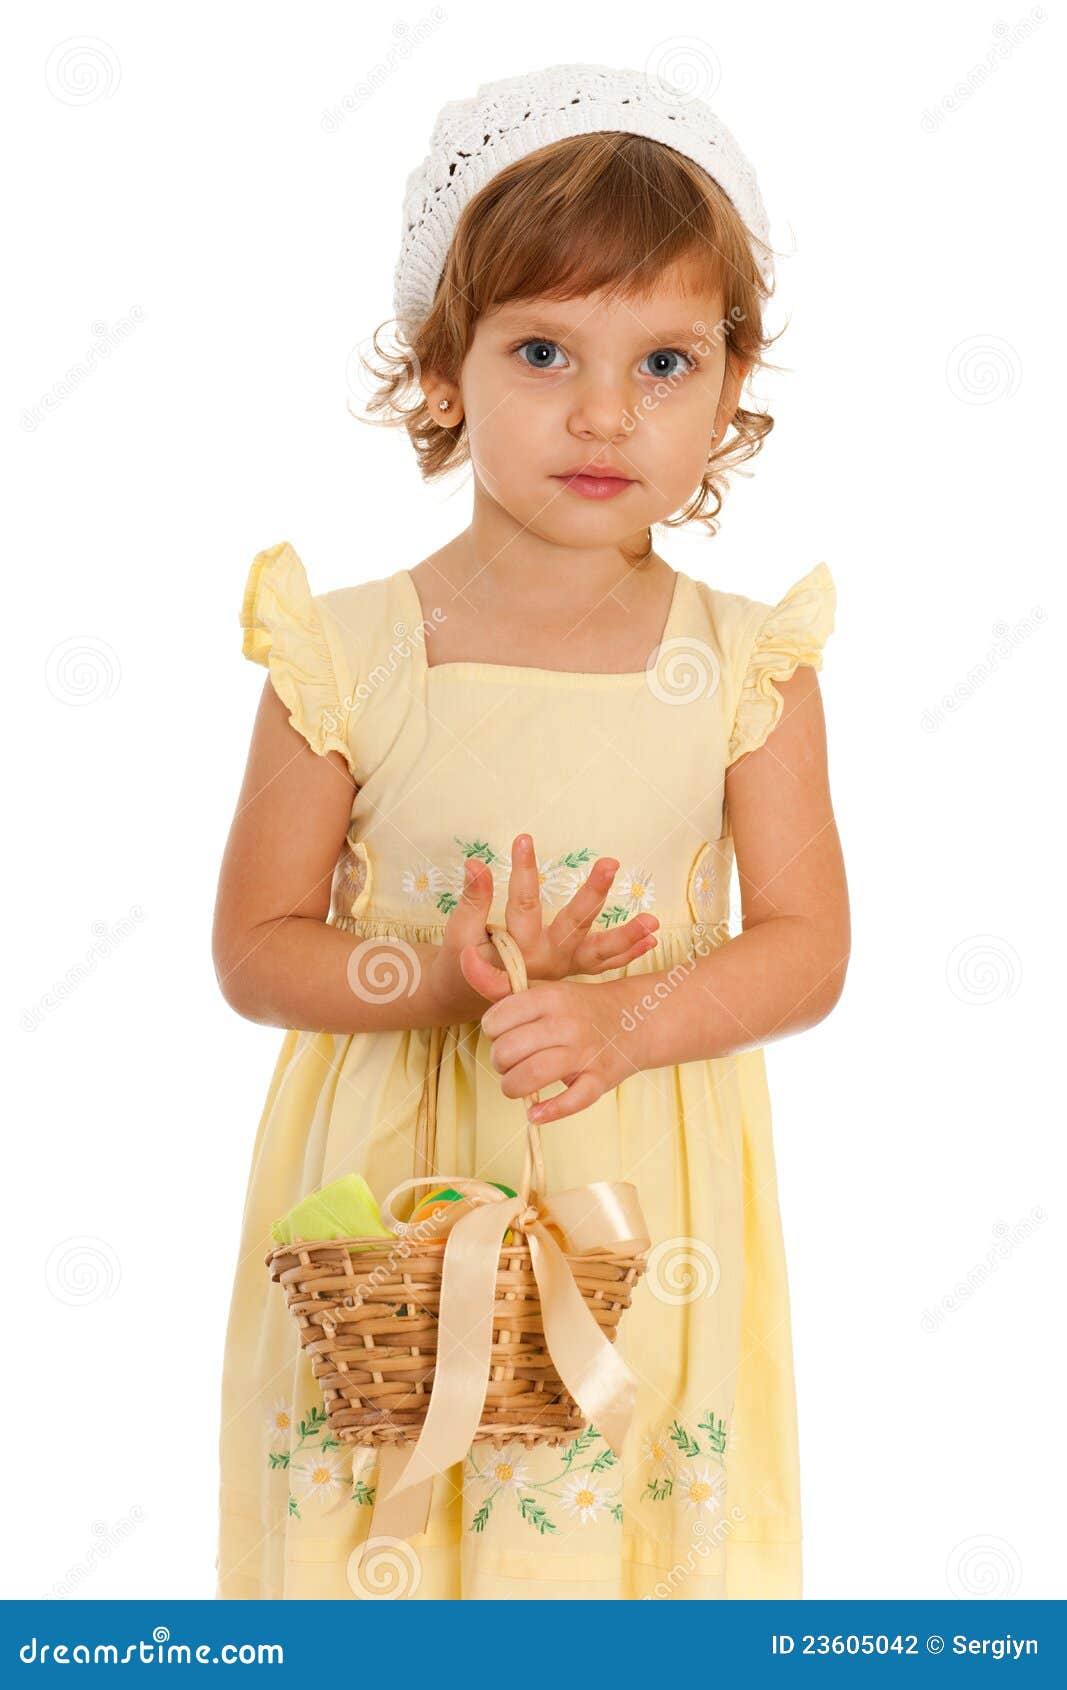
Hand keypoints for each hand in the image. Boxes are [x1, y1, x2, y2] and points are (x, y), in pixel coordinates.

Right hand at [427, 835, 658, 1019]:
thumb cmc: (463, 962)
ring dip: (626, 937)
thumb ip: (473, 899)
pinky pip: (602, 966)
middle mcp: (544, 960)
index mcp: (516, 949)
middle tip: (610, 863)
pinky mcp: (571, 973)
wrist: (473, 1000)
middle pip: (572, 925)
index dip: (523, 871)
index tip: (524, 839)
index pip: (521, 904)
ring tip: (654, 921)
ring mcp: (562, 969)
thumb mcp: (461, 931)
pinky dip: (626, 954)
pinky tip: (652, 939)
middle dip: (593, 895)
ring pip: (597, 953)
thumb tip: (474, 863)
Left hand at [480, 977, 640, 1123]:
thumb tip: (465, 957)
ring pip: (532, 1075)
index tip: (503, 1033)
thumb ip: (500, 983)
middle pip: (508, 1050)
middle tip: (509, 1061)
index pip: (497, 1020)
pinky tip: (535, 1113)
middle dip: (500, 1062)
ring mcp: (584, 1052)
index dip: (492, 1031)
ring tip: (516, 1084)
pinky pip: (571, 1101)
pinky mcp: (599, 1080)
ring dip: (513, 1087)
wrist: (634, 1019)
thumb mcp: (542, 989)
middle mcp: (566, 1023)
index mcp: (550, 998)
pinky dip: (548, 1111)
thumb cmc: (576, 1007)